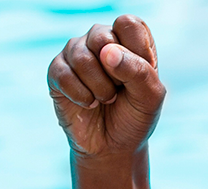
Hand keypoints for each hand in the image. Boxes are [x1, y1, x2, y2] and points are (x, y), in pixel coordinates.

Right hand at [48, 15, 165, 159]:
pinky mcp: (57, 71)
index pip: (128, 23)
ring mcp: (76, 53)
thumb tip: (107, 51)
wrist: (112, 146)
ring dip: (99, 87)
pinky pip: (63, 74)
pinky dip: (81, 95)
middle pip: (101, 36)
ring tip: (106, 99)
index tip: (138, 75)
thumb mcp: (150, 97)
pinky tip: (89, 104)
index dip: (134, 51)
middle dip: (114, 72)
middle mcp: (101, 40)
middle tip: (120, 90)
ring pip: (81, 56)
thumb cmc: (135, 116)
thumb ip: (138, 71)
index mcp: (130, 40)